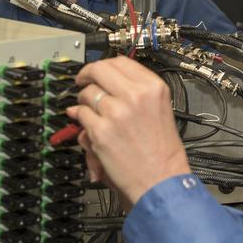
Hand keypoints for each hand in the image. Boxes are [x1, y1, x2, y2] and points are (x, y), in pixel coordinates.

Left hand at [66, 57, 190, 206]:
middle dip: (86, 75)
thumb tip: (107, 81)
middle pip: (99, 69)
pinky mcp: (100, 131)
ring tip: (90, 112)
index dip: (104, 65)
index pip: (120, 61)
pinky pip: (80, 115)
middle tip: (82, 82)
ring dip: (83, 101)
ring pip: (87, 93)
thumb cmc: (162, 152)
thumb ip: (136, 93)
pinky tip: (86, 126)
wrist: (160, 181)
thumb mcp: (160, 110)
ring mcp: (116, 112)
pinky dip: (79, 120)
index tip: (97, 71)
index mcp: (153, 88)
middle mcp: (135, 96)